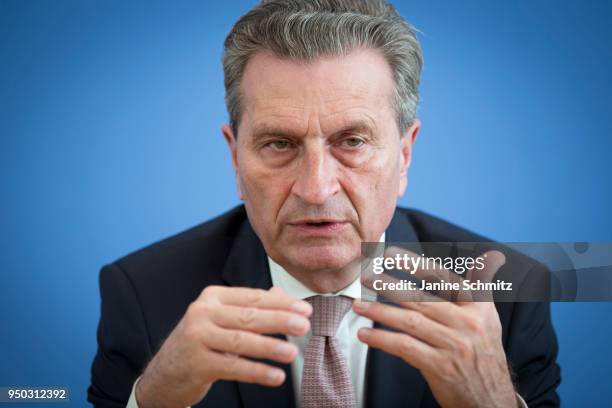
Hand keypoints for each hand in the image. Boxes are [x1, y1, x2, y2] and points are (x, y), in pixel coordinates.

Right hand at [135, 286, 311, 407]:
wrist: (163, 373)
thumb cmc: (199, 343)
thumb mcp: (222, 320)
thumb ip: (250, 307)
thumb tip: (282, 295)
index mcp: (212, 298)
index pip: (253, 297)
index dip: (281, 303)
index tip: (304, 309)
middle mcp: (202, 313)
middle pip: (248, 316)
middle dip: (280, 320)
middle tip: (304, 325)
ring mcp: (197, 338)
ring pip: (241, 341)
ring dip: (270, 347)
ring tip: (292, 353)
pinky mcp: (197, 364)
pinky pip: (233, 367)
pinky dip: (257, 372)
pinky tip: (275, 376)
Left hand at [355, 248, 517, 407]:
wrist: (492, 398)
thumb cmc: (482, 353)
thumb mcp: (488, 317)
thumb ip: (480, 286)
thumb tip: (490, 256)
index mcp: (478, 306)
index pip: (444, 279)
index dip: (416, 265)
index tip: (392, 254)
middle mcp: (468, 323)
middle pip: (421, 299)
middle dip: (389, 285)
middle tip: (367, 278)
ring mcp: (454, 346)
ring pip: (410, 321)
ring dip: (380, 311)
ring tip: (359, 305)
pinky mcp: (440, 367)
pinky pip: (405, 347)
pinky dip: (382, 340)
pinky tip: (366, 335)